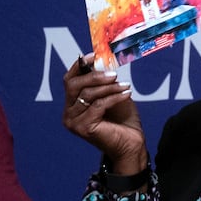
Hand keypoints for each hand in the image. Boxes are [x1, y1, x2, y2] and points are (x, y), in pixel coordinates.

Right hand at [64, 54, 146, 170]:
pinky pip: (99, 105)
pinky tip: (127, 93)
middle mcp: (68, 113)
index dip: (79, 66)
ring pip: (88, 94)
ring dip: (109, 87)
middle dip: (94, 76)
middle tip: (113, 74)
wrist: (132, 144)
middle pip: (74, 85)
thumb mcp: (112, 94)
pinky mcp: (83, 128)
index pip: (69, 80)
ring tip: (125, 85)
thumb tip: (100, 60)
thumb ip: (104, 80)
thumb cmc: (122, 120)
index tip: (94, 55)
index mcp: (72, 104)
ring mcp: (73, 122)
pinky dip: (114, 96)